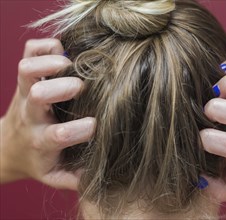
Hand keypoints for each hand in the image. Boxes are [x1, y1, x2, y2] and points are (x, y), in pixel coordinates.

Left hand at [0, 39, 95, 189]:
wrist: (7, 147)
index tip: (96, 125)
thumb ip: (75, 179)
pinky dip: (46, 46)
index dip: (83, 128)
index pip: (60, 135)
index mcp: (42, 141)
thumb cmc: (37, 160)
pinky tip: (62, 53)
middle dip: (66, 87)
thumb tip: (98, 174)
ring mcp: (24, 93)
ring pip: (28, 69)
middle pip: (39, 95)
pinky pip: (28, 51)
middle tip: (82, 89)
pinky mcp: (23, 78)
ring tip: (71, 66)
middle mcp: (31, 114)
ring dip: (52, 62)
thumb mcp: (54, 176)